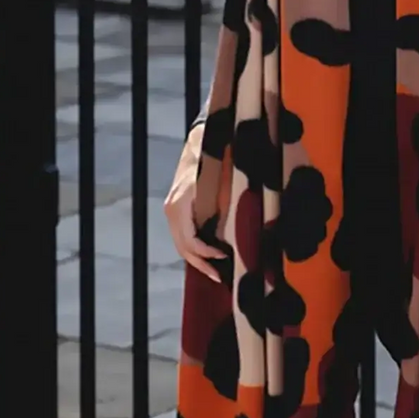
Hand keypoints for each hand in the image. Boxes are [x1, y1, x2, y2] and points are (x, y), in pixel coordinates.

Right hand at [164, 124, 227, 282]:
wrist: (200, 140)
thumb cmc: (213, 158)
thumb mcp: (221, 178)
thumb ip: (228, 200)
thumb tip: (246, 218)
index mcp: (181, 205)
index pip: (191, 240)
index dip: (207, 253)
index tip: (226, 256)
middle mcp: (173, 210)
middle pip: (184, 247)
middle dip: (202, 264)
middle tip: (221, 277)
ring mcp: (172, 210)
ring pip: (181, 244)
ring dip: (198, 260)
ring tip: (216, 273)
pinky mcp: (177, 210)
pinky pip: (183, 236)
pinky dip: (195, 250)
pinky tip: (210, 257)